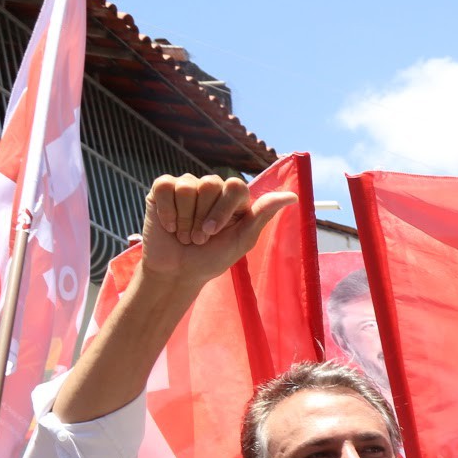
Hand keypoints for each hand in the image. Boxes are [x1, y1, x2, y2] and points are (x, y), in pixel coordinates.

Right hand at [136, 175, 297, 291]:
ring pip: (188, 187)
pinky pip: (166, 186)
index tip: (213, 233)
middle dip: (202, 218)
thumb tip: (293, 196)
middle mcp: (212, 187)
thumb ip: (264, 214)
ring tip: (185, 235)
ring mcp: (188, 185)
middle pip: (210, 184)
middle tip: (198, 238)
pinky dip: (167, 211)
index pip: (235, 187)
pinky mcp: (164, 188)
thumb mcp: (242, 240)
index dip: (222, 210)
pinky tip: (169, 225)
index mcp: (234, 198)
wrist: (177, 273)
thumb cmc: (212, 258)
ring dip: (185, 219)